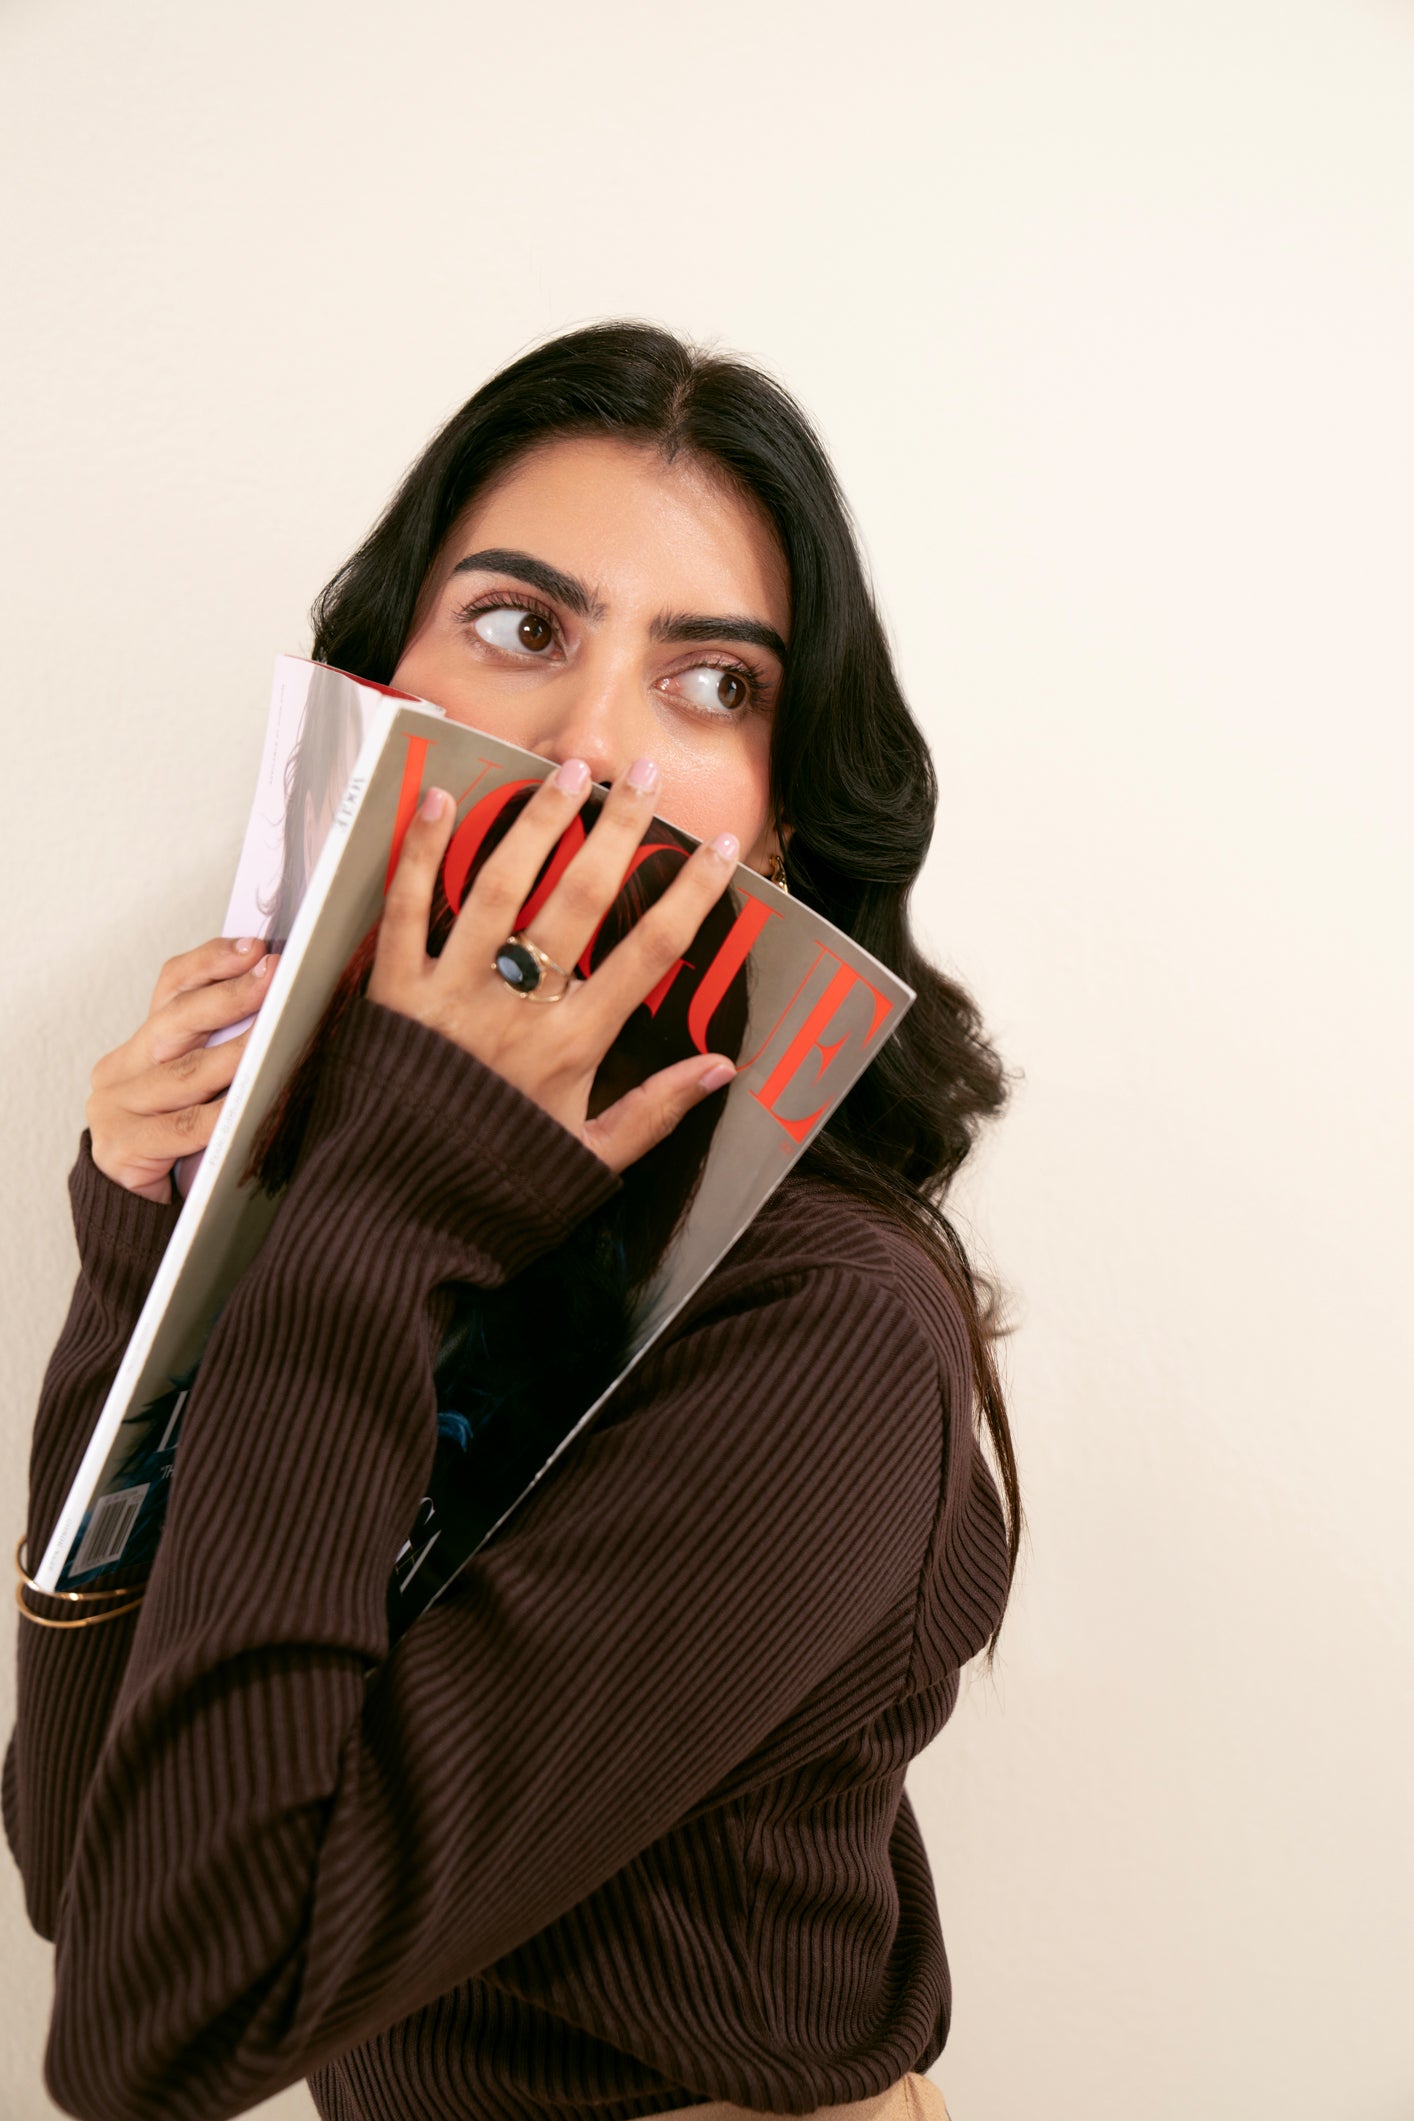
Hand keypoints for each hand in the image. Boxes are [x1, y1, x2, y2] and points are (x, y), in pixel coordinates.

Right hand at [87, 939, 277, 1201]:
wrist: (133, 1216)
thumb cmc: (184, 1149)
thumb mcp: (201, 1093)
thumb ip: (224, 1053)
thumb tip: (287, 1009)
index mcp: (142, 1047)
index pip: (172, 987)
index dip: (212, 963)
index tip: (256, 947)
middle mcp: (121, 1070)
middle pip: (176, 1020)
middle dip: (231, 996)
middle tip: (274, 979)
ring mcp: (114, 1108)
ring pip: (185, 1073)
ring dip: (235, 1054)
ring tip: (274, 1037)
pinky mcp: (118, 1147)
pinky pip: (183, 1128)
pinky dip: (222, 1116)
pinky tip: (252, 1104)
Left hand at [366, 757, 739, 1174]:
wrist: (392, 1221)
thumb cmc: (494, 1194)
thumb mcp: (588, 1164)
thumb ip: (655, 1112)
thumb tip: (723, 1068)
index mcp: (573, 1046)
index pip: (650, 953)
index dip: (693, 895)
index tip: (723, 849)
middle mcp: (517, 1007)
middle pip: (580, 900)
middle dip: (619, 831)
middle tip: (646, 778)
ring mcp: (451, 992)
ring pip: (501, 888)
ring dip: (538, 822)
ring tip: (569, 771)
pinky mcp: (392, 993)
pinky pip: (405, 910)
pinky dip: (420, 853)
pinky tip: (443, 800)